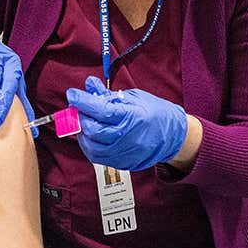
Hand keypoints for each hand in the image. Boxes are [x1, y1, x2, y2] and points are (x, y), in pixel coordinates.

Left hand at [66, 76, 188, 170]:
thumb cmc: (157, 114)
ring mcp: (125, 153)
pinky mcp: (122, 163)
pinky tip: (89, 136)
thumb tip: (89, 85)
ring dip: (82, 133)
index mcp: (132, 117)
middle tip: (77, 108)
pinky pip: (97, 158)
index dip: (83, 102)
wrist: (175, 137)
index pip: (101, 110)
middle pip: (93, 130)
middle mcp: (128, 137)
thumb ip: (108, 95)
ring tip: (84, 122)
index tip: (72, 94)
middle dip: (80, 118)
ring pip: (92, 147)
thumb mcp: (134, 98)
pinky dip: (89, 146)